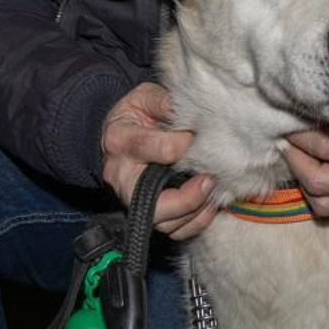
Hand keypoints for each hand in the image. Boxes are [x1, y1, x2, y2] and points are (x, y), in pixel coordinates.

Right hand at [100, 82, 217, 240]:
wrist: (116, 138)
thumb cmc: (134, 117)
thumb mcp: (143, 97)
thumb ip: (163, 101)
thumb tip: (191, 111)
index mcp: (120, 140)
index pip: (153, 148)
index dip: (182, 144)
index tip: (196, 136)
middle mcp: (121, 176)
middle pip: (154, 202)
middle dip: (188, 197)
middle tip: (209, 180)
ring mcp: (131, 200)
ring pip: (166, 222)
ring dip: (196, 210)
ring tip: (211, 189)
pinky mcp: (145, 215)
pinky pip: (173, 231)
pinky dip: (195, 222)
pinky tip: (207, 204)